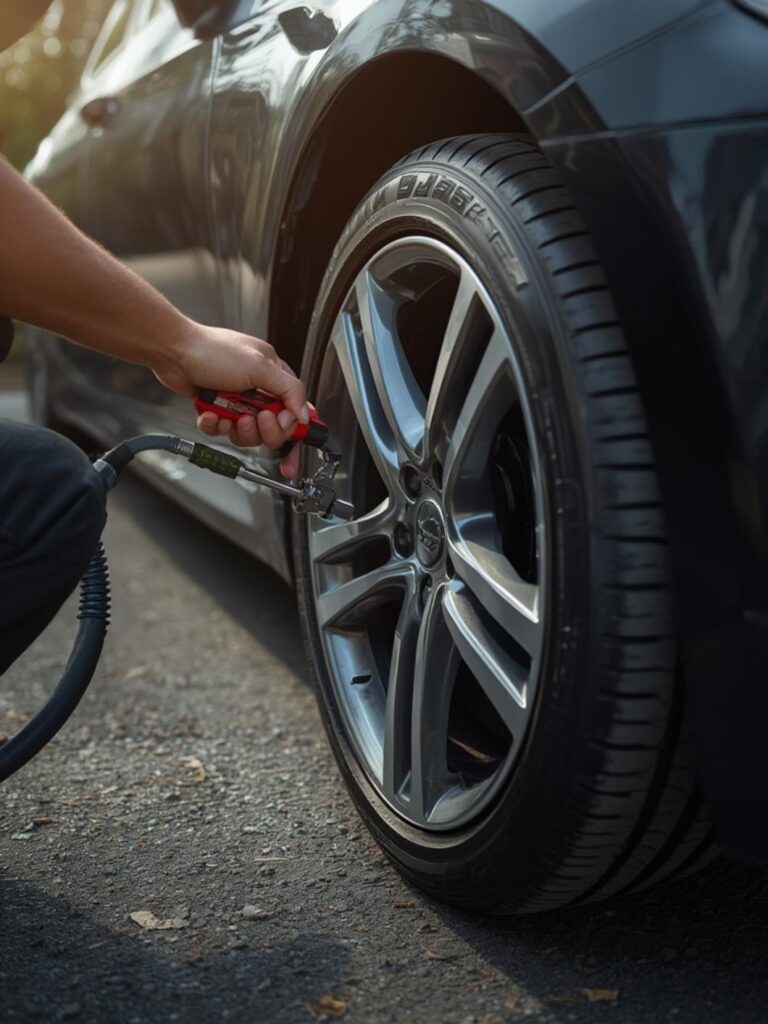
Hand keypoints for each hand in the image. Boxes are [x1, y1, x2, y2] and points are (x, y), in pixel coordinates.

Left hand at [154, 320, 307, 478]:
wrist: (174, 351)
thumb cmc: (213, 350)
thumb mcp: (260, 367)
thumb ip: (289, 391)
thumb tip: (305, 414)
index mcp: (275, 377)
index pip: (295, 411)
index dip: (294, 430)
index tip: (285, 440)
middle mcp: (258, 391)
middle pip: (273, 429)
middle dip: (262, 430)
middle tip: (253, 419)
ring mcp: (237, 402)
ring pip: (247, 434)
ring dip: (237, 429)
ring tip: (228, 415)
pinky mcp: (218, 410)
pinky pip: (223, 430)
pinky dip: (215, 425)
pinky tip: (210, 412)